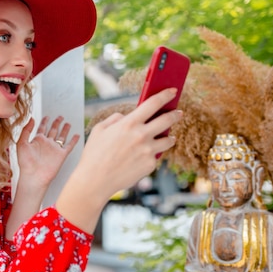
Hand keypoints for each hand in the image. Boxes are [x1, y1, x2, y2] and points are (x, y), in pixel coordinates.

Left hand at [16, 116, 79, 188]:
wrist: (34, 176)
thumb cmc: (26, 162)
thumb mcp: (22, 143)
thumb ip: (26, 130)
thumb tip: (31, 118)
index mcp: (37, 140)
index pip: (42, 128)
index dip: (44, 121)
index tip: (46, 116)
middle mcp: (47, 143)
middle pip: (53, 130)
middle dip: (56, 123)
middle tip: (60, 116)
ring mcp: (54, 149)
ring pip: (61, 136)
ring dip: (65, 130)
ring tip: (68, 123)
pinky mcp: (61, 155)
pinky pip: (69, 146)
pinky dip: (73, 140)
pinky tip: (76, 135)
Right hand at [77, 88, 182, 206]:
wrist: (95, 180)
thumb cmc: (94, 154)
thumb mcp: (99, 130)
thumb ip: (115, 119)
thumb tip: (127, 116)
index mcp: (129, 123)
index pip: (153, 103)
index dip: (165, 95)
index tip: (172, 91)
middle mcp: (142, 135)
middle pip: (167, 120)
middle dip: (175, 114)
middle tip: (178, 113)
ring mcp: (148, 151)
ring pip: (168, 140)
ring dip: (169, 137)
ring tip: (168, 137)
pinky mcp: (150, 165)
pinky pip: (156, 156)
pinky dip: (152, 155)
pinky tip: (145, 157)